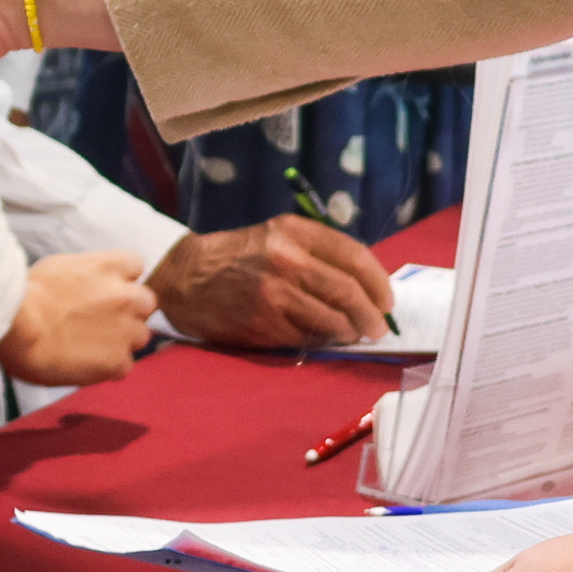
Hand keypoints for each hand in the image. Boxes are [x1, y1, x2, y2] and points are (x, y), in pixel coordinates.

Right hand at [0, 249, 156, 386]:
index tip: (107, 289)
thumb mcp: (59, 267)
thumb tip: (84, 284)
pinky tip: (84, 365)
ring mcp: (125, 330)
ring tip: (91, 347)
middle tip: (103, 321)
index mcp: (109, 266)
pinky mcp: (117, 361)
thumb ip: (85, 274)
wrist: (17, 326)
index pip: (135, 266)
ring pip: (140, 336)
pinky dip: (107, 368)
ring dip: (122, 340)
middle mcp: (125, 296)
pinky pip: (124, 366)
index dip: (122, 279)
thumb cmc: (25, 296)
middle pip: (146, 303)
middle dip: (130, 311)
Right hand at [149, 214, 397, 347]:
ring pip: (331, 318)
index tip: (387, 300)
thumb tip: (366, 287)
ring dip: (350, 332)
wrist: (185, 278)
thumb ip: (318, 253)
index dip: (378, 282)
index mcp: (294, 231)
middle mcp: (285, 258)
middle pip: (347, 290)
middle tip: (378, 327)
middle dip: (371, 314)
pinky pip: (305, 336)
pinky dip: (320, 340)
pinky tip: (322, 338)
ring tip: (353, 334)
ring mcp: (273, 293)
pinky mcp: (262, 322)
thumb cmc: (238, 258)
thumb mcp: (277, 237)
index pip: (353, 255)